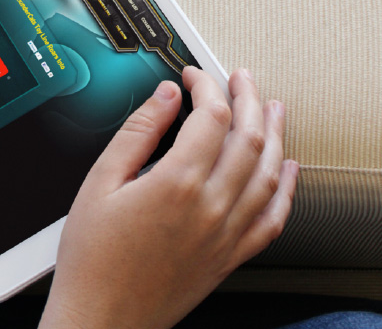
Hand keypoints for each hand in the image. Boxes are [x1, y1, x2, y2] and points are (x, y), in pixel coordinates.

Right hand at [40, 68, 298, 328]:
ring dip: (275, 134)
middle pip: (248, 137)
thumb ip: (136, 133)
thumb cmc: (92, 260)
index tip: (194, 76)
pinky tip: (288, 170)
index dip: (207, 87)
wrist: (104, 319)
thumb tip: (164, 97)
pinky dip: (286, 189)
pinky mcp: (230, 257)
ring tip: (273, 108)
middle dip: (248, 99)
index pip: (211, 117)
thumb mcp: (98, 184)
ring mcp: (226, 234)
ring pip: (268, 172)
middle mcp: (210, 207)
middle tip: (241, 79)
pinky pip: (273, 218)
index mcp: (176, 183)